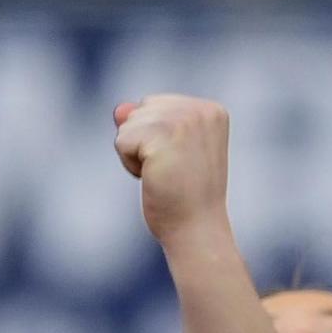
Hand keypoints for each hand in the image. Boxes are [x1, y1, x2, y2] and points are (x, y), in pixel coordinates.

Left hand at [112, 94, 233, 241]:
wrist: (198, 227)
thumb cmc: (186, 193)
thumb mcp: (170, 149)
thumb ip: (146, 120)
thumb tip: (120, 110)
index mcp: (212, 111)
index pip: (156, 105)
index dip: (158, 137)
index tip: (183, 160)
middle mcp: (201, 111)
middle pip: (141, 110)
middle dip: (144, 141)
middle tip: (173, 169)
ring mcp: (183, 121)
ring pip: (128, 124)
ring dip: (137, 154)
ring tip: (165, 174)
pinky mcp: (162, 135)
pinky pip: (122, 141)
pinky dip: (130, 164)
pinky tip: (155, 178)